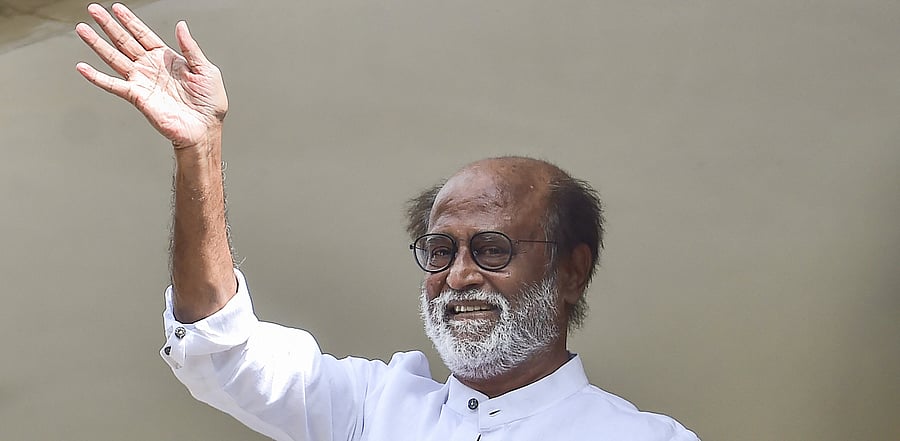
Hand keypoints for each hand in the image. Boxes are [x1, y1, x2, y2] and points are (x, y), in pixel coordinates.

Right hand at [75, 3, 226, 148]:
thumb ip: (191, 48)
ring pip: (114, 58)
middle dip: (108, 25)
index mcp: (167, 59)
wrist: (204, 129)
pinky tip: (82, 67)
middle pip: (125, 42)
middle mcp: (151, 68)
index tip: (116, 7)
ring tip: (82, 29)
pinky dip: (97, 77)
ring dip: (97, 44)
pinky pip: (113, 85)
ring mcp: (142, 82)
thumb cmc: (209, 103)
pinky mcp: (137, 97)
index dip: (130, 21)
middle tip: (93, 10)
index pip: (144, 35)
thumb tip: (181, 25)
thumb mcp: (206, 70)